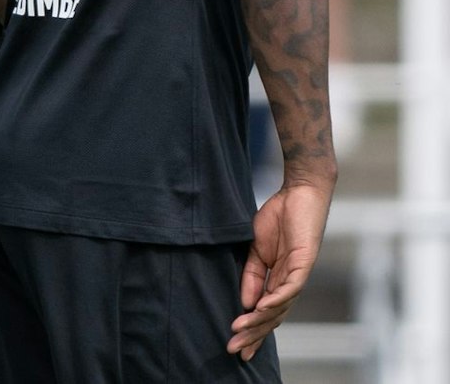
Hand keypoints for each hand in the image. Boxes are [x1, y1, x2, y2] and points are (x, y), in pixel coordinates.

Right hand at [229, 179, 333, 357]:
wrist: (299, 193)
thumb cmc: (279, 218)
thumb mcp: (256, 249)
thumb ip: (252, 275)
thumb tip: (247, 302)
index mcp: (278, 280)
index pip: (266, 313)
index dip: (252, 330)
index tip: (236, 346)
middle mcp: (291, 282)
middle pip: (273, 316)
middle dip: (254, 333)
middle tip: (235, 348)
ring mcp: (299, 274)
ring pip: (281, 306)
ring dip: (260, 320)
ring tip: (241, 329)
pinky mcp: (304, 262)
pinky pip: (290, 286)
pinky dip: (276, 299)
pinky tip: (261, 307)